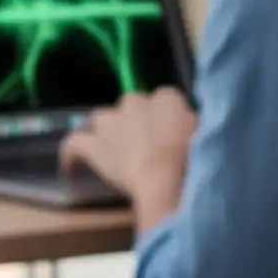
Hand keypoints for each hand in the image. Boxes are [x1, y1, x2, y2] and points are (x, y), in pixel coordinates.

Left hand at [63, 88, 194, 221]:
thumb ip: (195, 126)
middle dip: (135, 121)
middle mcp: (135, 102)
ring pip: (101, 118)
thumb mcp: (207, 136)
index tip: (168, 134)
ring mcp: (110, 121)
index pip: (163, 99)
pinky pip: (73, 143)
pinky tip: (70, 169)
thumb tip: (192, 128)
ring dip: (106, 132)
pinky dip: (71, 155)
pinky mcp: (92, 144)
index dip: (163, 117)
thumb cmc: (195, 160)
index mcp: (167, 98)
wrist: (167, 179)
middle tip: (144, 146)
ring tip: (112, 152)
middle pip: (131, 105)